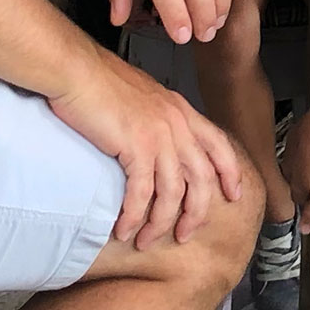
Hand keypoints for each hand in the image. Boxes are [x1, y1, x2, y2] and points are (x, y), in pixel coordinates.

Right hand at [50, 48, 248, 250]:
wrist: (75, 69)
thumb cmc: (98, 80)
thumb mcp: (142, 95)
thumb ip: (156, 116)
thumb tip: (154, 139)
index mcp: (181, 110)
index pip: (219, 145)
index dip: (230, 172)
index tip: (234, 195)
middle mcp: (177, 123)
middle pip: (201, 178)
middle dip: (195, 213)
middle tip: (184, 234)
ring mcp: (159, 135)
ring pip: (173, 193)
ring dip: (160, 223)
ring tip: (146, 240)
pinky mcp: (135, 146)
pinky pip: (141, 194)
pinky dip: (133, 216)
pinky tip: (124, 229)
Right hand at [289, 99, 309, 233]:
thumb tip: (303, 231)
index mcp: (295, 181)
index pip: (295, 197)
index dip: (303, 203)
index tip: (308, 206)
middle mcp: (289, 164)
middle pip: (292, 178)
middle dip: (300, 183)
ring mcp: (293, 146)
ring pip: (295, 160)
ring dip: (303, 164)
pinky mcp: (300, 129)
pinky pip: (301, 141)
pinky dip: (308, 145)